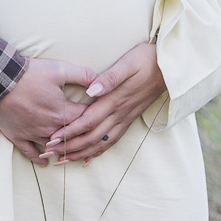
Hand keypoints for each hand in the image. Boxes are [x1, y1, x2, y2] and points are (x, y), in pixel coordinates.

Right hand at [0, 57, 95, 166]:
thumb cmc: (29, 74)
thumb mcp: (59, 69)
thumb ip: (83, 75)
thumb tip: (99, 81)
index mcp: (62, 112)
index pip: (85, 119)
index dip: (92, 116)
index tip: (95, 114)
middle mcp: (50, 128)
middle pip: (70, 137)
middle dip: (78, 135)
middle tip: (85, 134)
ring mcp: (33, 134)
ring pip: (52, 147)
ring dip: (60, 149)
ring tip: (67, 150)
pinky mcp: (18, 136)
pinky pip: (30, 152)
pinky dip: (38, 158)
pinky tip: (44, 162)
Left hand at [41, 42, 165, 165]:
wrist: (171, 68)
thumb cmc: (147, 60)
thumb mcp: (129, 63)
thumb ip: (110, 78)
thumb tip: (91, 91)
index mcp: (115, 100)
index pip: (88, 121)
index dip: (70, 131)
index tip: (52, 138)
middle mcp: (120, 113)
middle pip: (92, 137)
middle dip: (70, 146)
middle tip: (49, 152)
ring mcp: (126, 118)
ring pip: (101, 143)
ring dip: (81, 153)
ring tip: (63, 160)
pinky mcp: (129, 119)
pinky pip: (112, 140)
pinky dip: (99, 151)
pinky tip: (88, 158)